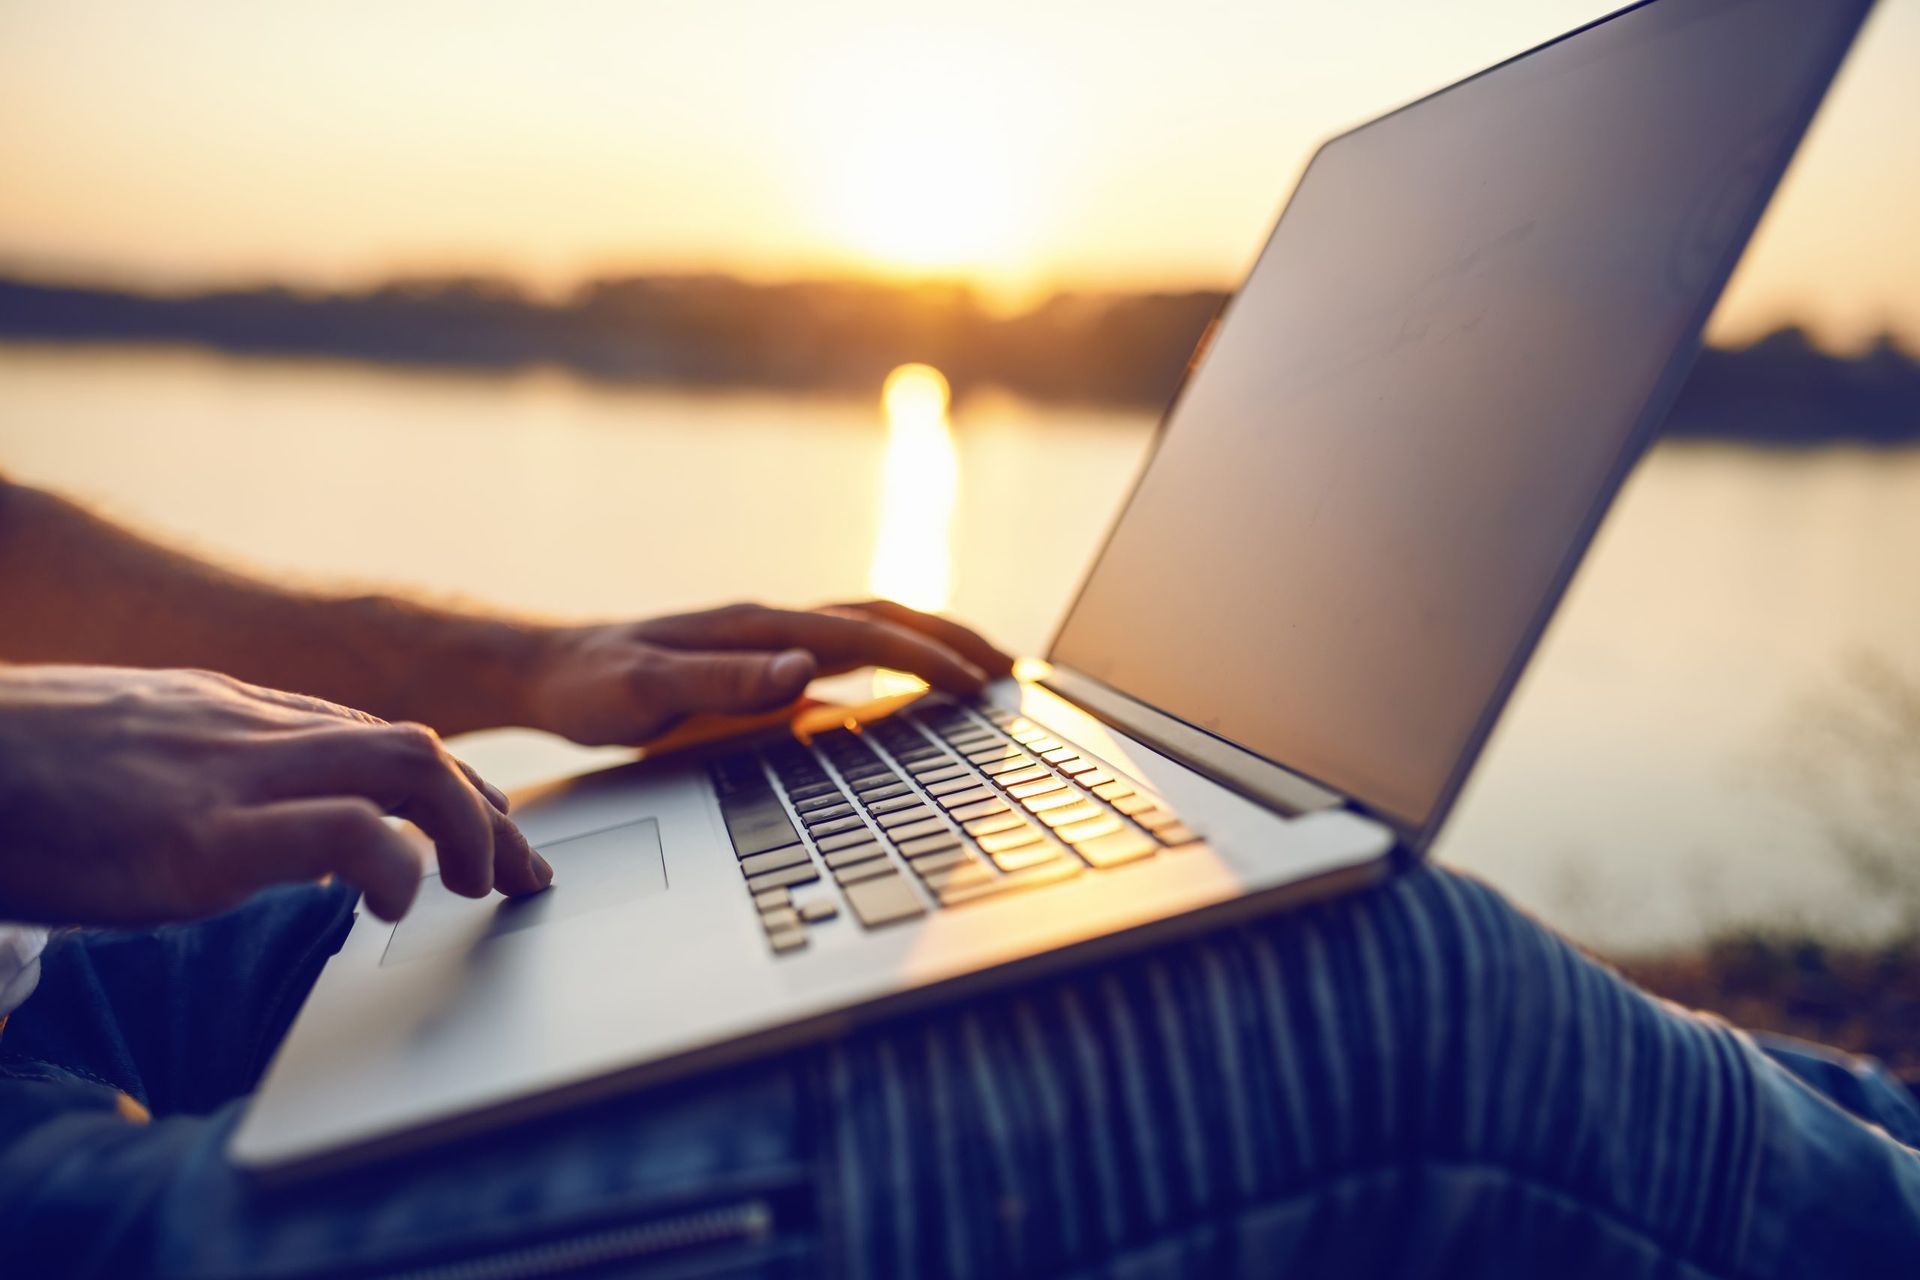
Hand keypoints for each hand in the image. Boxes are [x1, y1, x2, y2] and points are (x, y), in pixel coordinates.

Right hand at [0, 666, 548, 926]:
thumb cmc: (14, 770)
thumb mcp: (131, 755)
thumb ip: (206, 774)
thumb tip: (259, 826)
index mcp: (234, 716)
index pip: (379, 738)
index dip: (455, 791)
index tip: (496, 840)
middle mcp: (247, 731)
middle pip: (415, 746)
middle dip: (491, 813)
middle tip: (525, 878)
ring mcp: (228, 776)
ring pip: (405, 764)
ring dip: (469, 829)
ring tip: (483, 889)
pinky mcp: (197, 837)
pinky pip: (337, 831)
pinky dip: (392, 864)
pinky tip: (397, 904)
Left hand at [520, 600, 1014, 746]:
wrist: (547, 668)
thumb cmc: (591, 686)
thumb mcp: (645, 691)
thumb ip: (722, 681)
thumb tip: (806, 667)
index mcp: (758, 626)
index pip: (864, 635)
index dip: (926, 658)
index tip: (979, 684)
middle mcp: (773, 622)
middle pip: (885, 616)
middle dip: (953, 639)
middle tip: (1013, 670)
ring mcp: (770, 637)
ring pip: (871, 626)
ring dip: (932, 642)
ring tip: (985, 670)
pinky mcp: (763, 657)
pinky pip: (848, 649)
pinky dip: (895, 658)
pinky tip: (908, 686)